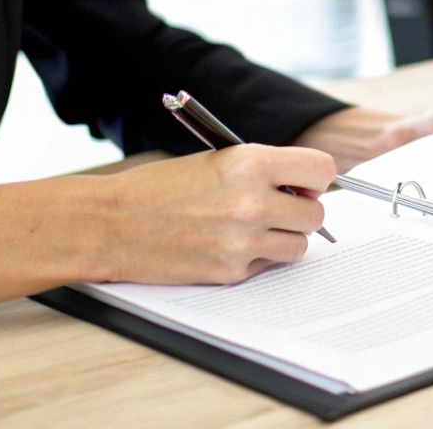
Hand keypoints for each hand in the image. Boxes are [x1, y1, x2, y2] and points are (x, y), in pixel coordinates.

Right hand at [95, 144, 336, 284]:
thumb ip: (262, 170)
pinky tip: (228, 245)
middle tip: (280, 208)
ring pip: (298, 245)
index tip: (304, 182)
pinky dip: (257, 259)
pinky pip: (267, 267)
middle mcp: (253, 202)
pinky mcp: (230, 272)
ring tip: (255, 229)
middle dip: (302, 211)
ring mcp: (243, 241)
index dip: (316, 177)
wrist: (111, 224)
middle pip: (317, 213)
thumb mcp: (216, 160)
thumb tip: (302, 185)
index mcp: (250, 163)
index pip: (321, 169)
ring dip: (285, 238)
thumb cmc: (159, 188)